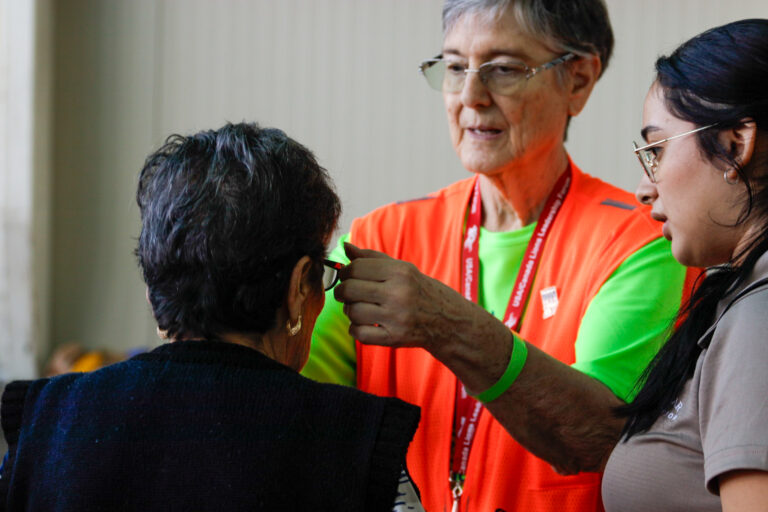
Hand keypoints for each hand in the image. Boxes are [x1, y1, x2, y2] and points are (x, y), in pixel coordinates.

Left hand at [334, 243, 491, 353]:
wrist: (449, 321)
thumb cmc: (421, 291)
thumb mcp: (403, 269)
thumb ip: (372, 258)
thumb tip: (346, 248)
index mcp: (400, 272)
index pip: (356, 268)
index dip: (345, 272)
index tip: (346, 276)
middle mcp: (399, 294)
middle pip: (350, 289)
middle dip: (341, 291)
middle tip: (346, 293)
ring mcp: (397, 318)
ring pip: (352, 312)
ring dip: (350, 310)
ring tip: (359, 308)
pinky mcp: (394, 338)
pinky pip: (359, 333)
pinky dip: (355, 329)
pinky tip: (364, 324)